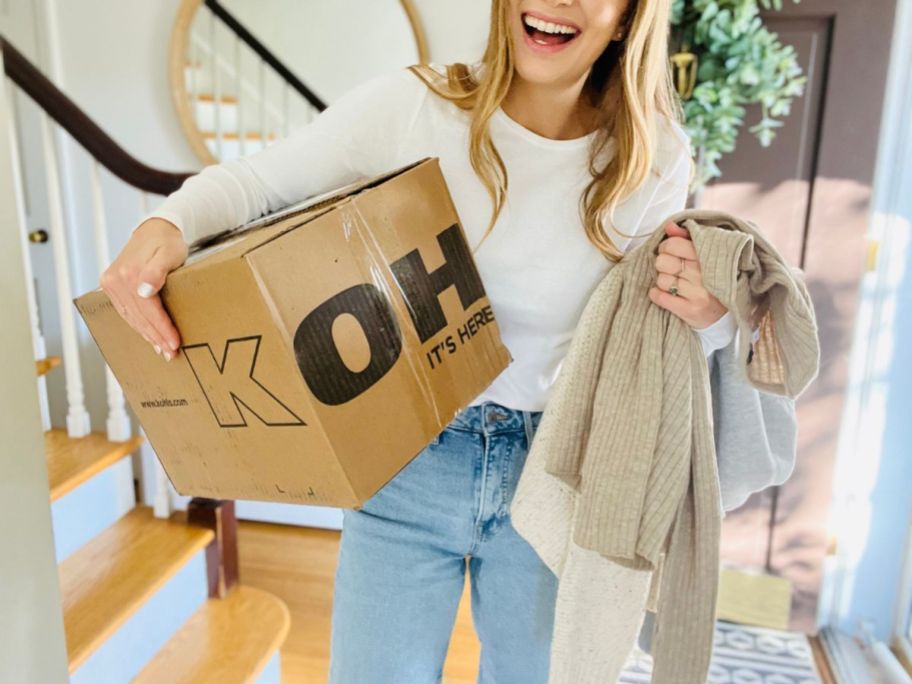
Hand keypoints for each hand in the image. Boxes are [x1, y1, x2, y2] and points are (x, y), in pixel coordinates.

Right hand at [99, 217, 187, 359]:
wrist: (155, 230)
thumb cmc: (168, 242)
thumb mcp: (169, 253)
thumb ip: (157, 271)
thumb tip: (144, 291)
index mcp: (129, 273)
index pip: (148, 310)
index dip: (162, 328)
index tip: (174, 343)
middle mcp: (116, 280)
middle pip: (139, 317)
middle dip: (156, 337)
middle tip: (171, 353)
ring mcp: (111, 283)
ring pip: (131, 317)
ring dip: (147, 335)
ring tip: (162, 350)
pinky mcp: (111, 285)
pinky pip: (126, 311)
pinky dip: (138, 325)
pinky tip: (149, 336)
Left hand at [648, 221, 727, 327]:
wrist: (725, 313)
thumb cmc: (712, 278)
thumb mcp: (705, 255)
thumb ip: (686, 238)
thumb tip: (669, 226)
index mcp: (707, 257)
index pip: (673, 245)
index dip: (665, 247)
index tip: (669, 251)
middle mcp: (703, 274)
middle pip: (663, 262)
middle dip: (662, 264)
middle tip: (670, 268)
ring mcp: (697, 293)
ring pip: (661, 280)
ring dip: (663, 281)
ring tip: (674, 282)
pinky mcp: (690, 310)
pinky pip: (659, 297)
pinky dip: (657, 294)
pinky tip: (666, 293)